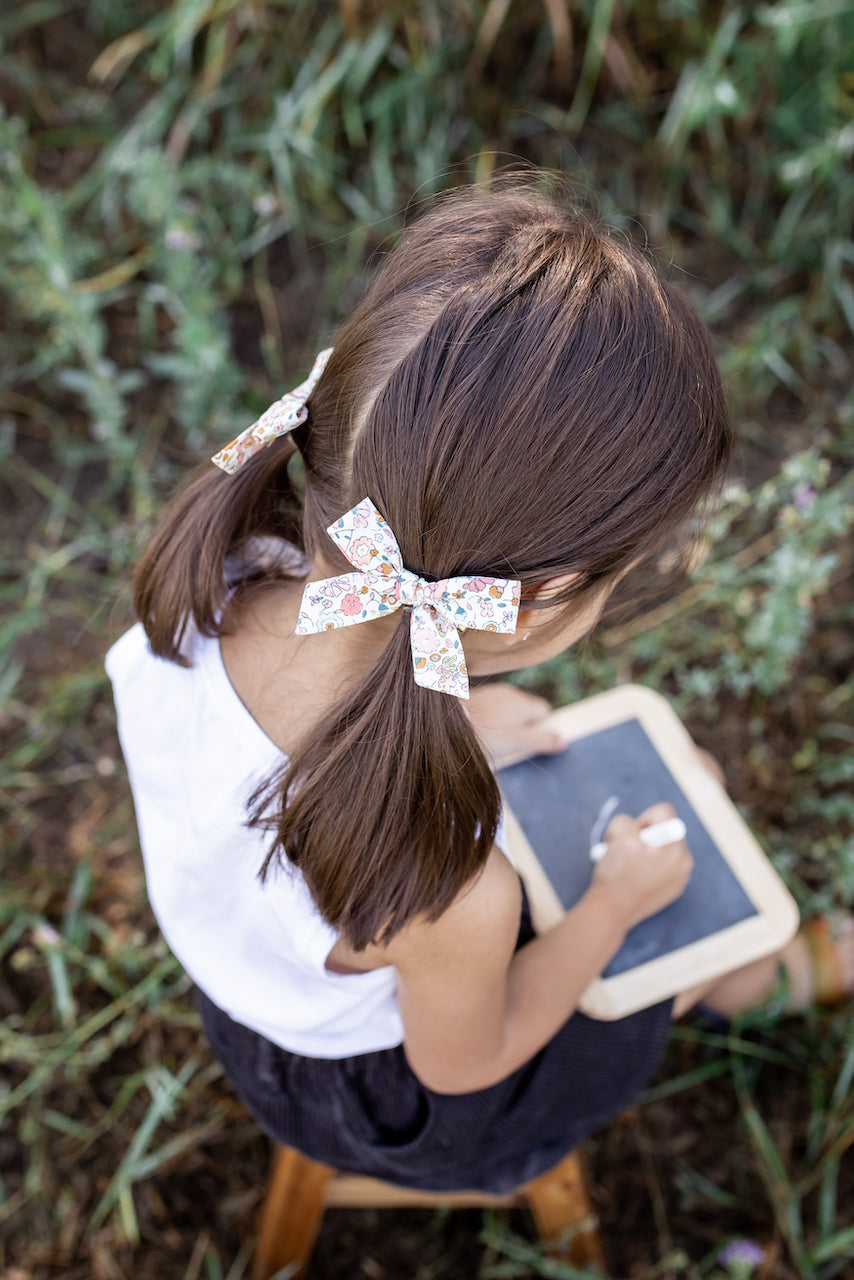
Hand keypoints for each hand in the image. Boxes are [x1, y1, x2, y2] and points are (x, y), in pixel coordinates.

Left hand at [467, 683, 567, 768]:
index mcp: (523, 701)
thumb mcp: (518, 742)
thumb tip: (564, 741)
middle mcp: (509, 693)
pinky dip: (491, 719)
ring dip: (507, 723)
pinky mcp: (476, 698)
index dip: (543, 728)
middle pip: (526, 709)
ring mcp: (491, 693)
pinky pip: (492, 708)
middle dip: (524, 726)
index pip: (545, 711)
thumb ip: (542, 741)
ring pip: (508, 709)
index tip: (533, 742)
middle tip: (514, 745)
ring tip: (496, 740)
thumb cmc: (486, 733)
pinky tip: (482, 732)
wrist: (447, 723)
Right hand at [589, 802, 692, 930]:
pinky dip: (648, 865)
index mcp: (675, 848)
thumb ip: (627, 822)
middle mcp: (684, 862)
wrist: (612, 912)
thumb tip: (636, 830)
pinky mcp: (673, 888)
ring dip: (645, 850)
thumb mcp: (617, 836)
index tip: (631, 837)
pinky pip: (662, 864)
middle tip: (628, 852)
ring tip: (630, 866)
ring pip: (662, 847)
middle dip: (644, 835)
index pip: (664, 812)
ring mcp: (680, 877)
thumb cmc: (615, 875)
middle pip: (665, 830)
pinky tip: (635, 878)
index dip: (642, 819)